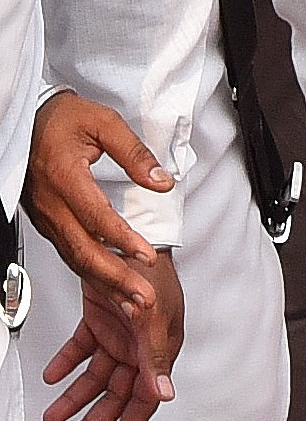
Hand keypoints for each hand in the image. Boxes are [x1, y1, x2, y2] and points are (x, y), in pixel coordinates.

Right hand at [25, 93, 171, 319]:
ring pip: (74, 257)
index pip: (95, 216)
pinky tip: (109, 285)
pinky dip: (90, 273)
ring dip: (104, 283)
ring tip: (132, 301)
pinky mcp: (47, 222)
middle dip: (115, 278)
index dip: (122, 239)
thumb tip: (161, 180)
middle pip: (82, 249)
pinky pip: (69, 252)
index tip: (146, 255)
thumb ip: (134, 152)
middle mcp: (51, 202)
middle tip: (142, 297)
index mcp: (64, 175)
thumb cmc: (63, 119)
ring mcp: (46, 216)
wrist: (28, 121)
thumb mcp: (104, 123)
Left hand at [40, 253, 183, 420]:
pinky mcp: (99, 320)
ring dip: (74, 397)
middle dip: (95, 420)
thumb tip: (163, 394)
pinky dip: (66, 363)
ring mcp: (119, 333)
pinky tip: (53, 376)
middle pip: (116, 394)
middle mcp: (139, 346)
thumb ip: (155, 357)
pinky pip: (81, 349)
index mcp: (159, 349)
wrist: (127, 236)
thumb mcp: (155, 317)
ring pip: (95, 377)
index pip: (145, 398)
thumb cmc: (151, 272)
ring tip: (54, 416)